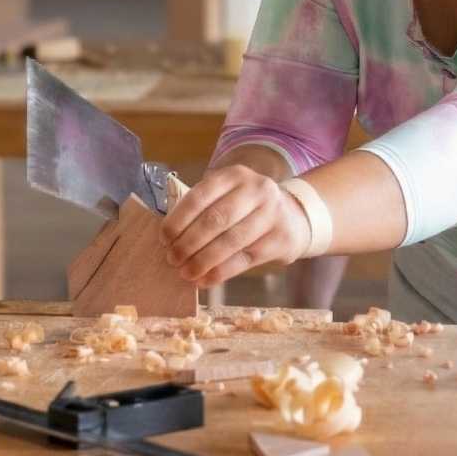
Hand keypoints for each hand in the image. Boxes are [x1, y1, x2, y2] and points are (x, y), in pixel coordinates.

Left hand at [159, 165, 311, 287]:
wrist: (292, 216)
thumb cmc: (245, 209)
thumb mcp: (227, 196)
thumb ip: (202, 210)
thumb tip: (169, 241)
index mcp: (235, 175)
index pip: (201, 195)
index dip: (179, 219)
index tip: (164, 239)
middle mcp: (257, 189)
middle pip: (216, 219)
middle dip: (189, 243)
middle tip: (172, 259)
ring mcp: (272, 213)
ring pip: (230, 241)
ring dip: (202, 261)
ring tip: (185, 272)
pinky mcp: (280, 239)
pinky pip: (244, 260)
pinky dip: (219, 272)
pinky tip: (204, 280)